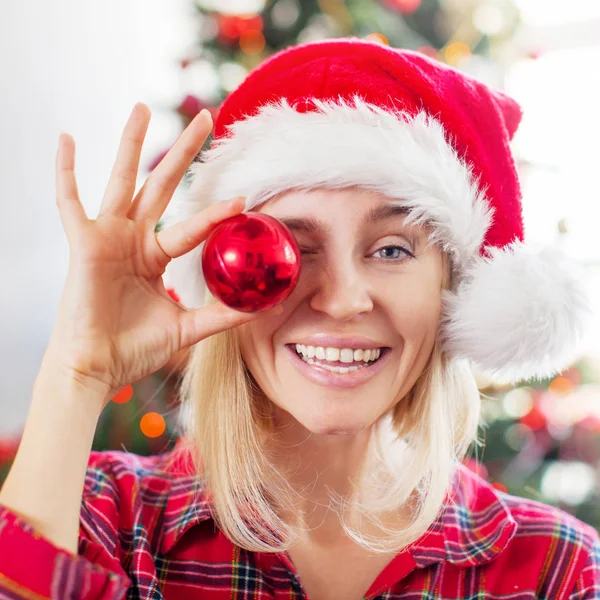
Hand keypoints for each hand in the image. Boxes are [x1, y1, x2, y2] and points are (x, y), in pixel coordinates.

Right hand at [46, 103, 277, 402]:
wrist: (98, 368)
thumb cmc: (135, 348)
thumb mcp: (186, 328)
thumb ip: (219, 315)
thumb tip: (259, 309)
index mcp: (156, 256)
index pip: (192, 225)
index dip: (215, 210)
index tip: (243, 198)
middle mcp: (134, 239)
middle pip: (163, 186)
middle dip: (184, 153)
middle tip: (206, 117)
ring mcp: (108, 237)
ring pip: (122, 181)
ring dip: (132, 144)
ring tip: (142, 107)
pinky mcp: (83, 243)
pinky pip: (69, 202)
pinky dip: (66, 172)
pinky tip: (68, 138)